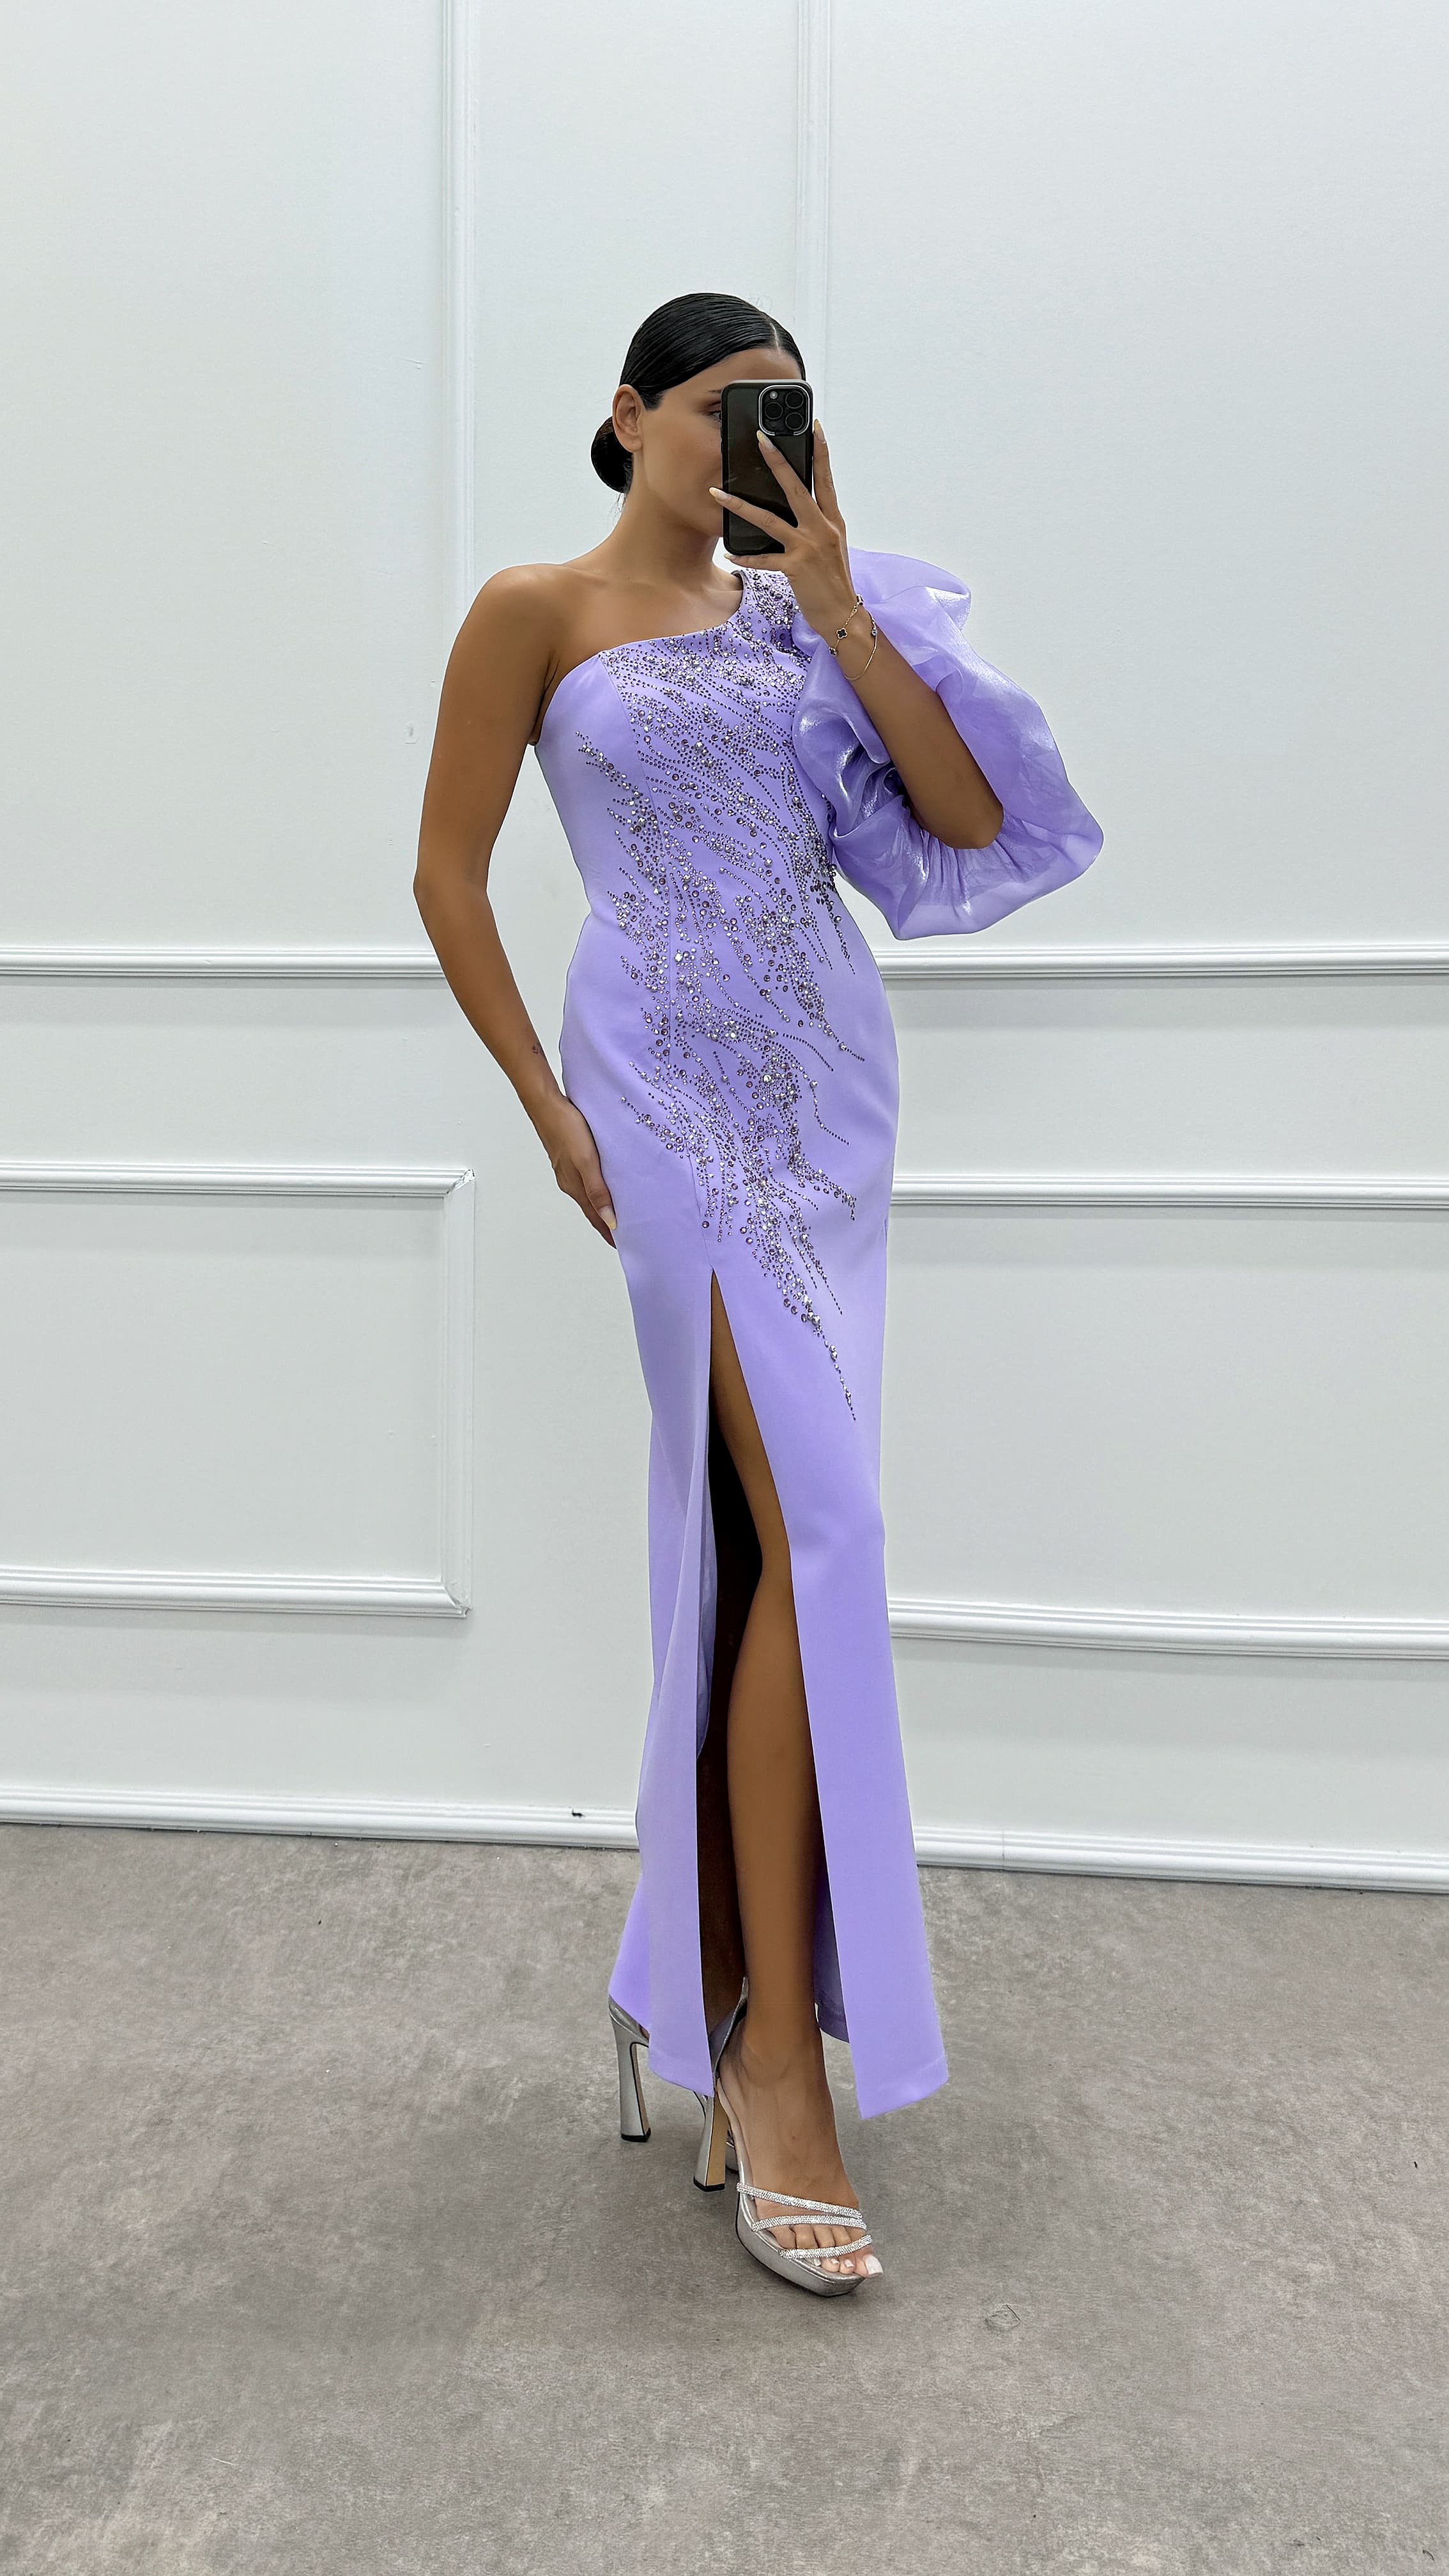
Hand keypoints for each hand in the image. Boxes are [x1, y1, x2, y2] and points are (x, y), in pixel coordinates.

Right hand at [534, 1095, 617, 1246]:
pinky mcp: (568, 1156)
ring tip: (618, 1211)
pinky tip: (604, 1183)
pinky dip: (597, 1188)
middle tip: (626, 1232)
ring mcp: (567, 1169)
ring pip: (588, 1193)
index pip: (595, 1217)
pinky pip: (585, 1179)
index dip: (608, 1232)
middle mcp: (570, 1181)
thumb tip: (609, 1221)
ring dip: (602, 1205)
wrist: (546, 1105)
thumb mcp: (586, 1161)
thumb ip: (598, 1191)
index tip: (623, 1245)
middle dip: (607, 1222)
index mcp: (575, 1186)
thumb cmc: (567, 1129)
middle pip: (592, 1208)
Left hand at [708, 421, 856, 645]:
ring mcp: (808, 547)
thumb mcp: (831, 545)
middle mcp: (822, 529)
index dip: (821, 451)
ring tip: (718, 493)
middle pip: (796, 487)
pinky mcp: (796, 568)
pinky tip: (729, 551)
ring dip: (740, 506)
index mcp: (832, 520)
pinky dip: (745, 556)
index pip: (825, 479)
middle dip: (777, 461)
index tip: (815, 426)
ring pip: (769, 519)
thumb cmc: (833, 580)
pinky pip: (763, 559)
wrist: (843, 615)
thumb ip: (817, 523)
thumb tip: (797, 505)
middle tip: (760, 438)